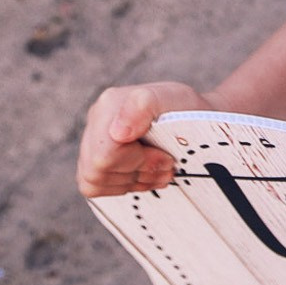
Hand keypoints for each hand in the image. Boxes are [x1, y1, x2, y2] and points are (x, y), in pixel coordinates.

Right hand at [77, 81, 212, 196]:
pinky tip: (145, 175)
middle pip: (97, 171)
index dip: (136, 162)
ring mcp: (92, 141)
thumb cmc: (184, 109)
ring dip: (135, 181)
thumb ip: (145, 104)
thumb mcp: (175, 97)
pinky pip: (94, 187)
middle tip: (167, 165)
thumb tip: (117, 133)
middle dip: (138, 173)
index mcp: (110, 104)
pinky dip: (124, 185)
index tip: (166, 157)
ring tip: (161, 170)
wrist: (194, 119)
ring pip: (95, 181)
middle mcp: (96, 122)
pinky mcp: (94, 160)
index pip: (104, 154)